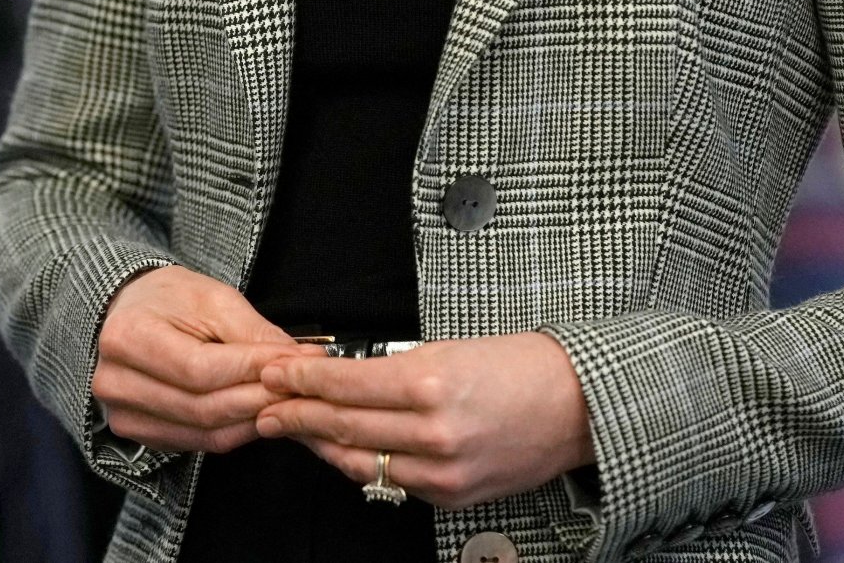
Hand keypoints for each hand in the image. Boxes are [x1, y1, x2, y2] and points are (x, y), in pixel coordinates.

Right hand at [92, 265, 297, 454]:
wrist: (129, 311)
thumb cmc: (172, 298)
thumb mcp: (213, 297)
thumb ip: (251, 332)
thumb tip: (296, 360)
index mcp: (128, 337)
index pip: (200, 369)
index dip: (252, 370)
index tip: (296, 363)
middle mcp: (116, 383)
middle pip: (202, 406)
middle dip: (260, 398)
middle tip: (302, 385)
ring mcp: (123, 415)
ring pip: (203, 432)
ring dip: (253, 419)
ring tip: (288, 400)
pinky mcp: (138, 433)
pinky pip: (196, 442)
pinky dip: (234, 430)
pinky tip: (259, 413)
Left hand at [255, 332, 595, 508]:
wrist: (578, 407)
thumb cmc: (523, 366)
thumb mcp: (456, 347)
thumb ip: (401, 367)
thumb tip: (351, 376)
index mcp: (432, 383)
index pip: (346, 383)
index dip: (303, 378)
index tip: (275, 371)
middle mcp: (432, 432)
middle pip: (344, 426)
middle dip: (297, 414)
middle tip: (265, 404)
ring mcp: (441, 471)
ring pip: (360, 461)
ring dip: (321, 443)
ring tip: (292, 427)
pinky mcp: (450, 495)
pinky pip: (392, 480)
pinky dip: (363, 463)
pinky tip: (343, 449)